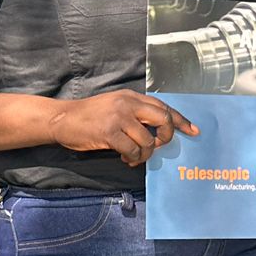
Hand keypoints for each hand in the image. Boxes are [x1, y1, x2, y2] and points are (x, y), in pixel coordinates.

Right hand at [51, 92, 196, 165]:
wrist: (62, 119)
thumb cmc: (89, 117)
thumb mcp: (115, 107)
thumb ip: (136, 114)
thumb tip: (158, 132)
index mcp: (131, 97)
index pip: (164, 107)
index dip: (181, 120)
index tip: (194, 131)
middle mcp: (128, 103)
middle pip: (164, 120)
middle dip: (167, 137)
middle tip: (158, 147)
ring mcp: (119, 117)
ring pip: (148, 140)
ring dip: (145, 154)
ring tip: (134, 156)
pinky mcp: (110, 132)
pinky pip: (133, 150)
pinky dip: (133, 158)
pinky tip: (125, 158)